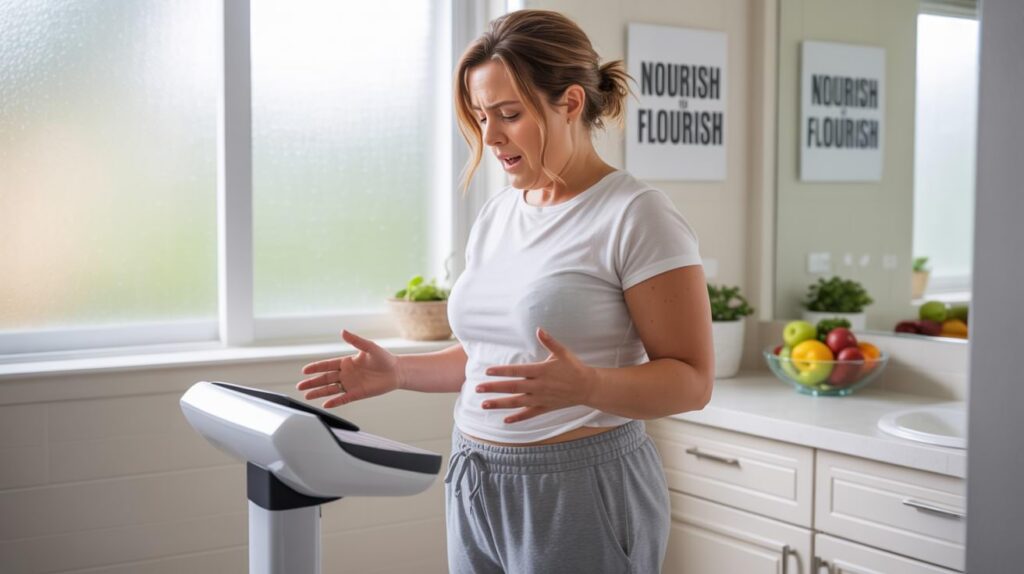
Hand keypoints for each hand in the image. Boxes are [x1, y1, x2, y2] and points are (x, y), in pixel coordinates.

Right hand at [297, 330, 403, 407]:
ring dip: (319, 392)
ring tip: (307, 396)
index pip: (327, 365)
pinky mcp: (357, 393)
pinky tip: (325, 404)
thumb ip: (355, 340)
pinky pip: (343, 398)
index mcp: (347, 362)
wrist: (396, 371)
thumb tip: (343, 331)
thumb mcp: (369, 347)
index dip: (316, 368)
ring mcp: (351, 384)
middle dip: (312, 382)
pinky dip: (335, 401)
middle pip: (325, 379)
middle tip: (300, 386)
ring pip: (331, 389)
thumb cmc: (384, 358)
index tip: (305, 370)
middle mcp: (346, 374)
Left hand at [475, 328, 597, 423]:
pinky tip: (505, 420)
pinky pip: (529, 414)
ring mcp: (541, 398)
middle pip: (512, 387)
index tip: (487, 371)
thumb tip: (538, 329)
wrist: (589, 387)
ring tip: (484, 404)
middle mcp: (539, 386)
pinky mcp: (545, 407)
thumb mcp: (563, 353)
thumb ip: (549, 341)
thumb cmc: (574, 368)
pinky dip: (517, 418)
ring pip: (517, 402)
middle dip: (494, 388)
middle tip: (478, 388)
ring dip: (500, 403)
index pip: (517, 371)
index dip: (501, 371)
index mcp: (541, 371)